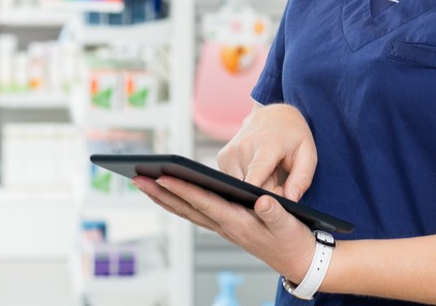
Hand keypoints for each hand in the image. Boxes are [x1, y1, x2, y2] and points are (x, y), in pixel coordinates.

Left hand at [134, 175, 315, 283]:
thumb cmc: (294, 240)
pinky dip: (179, 203)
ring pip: (187, 211)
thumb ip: (275, 213)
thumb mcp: (289, 224)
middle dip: (161, 193)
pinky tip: (169, 195)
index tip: (163, 176)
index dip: (183, 189)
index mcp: (237, 222)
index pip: (204, 202)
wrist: (298, 260)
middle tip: (138, 178)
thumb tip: (263, 202)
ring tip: (145, 183)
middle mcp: (225, 226)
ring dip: (164, 198)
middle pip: (186, 208)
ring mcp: (223, 227)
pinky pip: (196, 213)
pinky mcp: (226, 226)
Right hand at [218, 104, 316, 200]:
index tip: (266, 209)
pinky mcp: (222, 158)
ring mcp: (229, 153)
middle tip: (279, 182)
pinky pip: (233, 181)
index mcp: (266, 145)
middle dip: (266, 193)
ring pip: (241, 187)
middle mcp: (243, 148)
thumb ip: (302, 178)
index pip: (256, 177)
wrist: (273, 115)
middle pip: (251, 188)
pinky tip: (256, 171)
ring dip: (256, 186)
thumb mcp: (307, 154)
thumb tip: (290, 200)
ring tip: (268, 173)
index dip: (260, 197)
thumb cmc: (293, 136)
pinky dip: (246, 181)